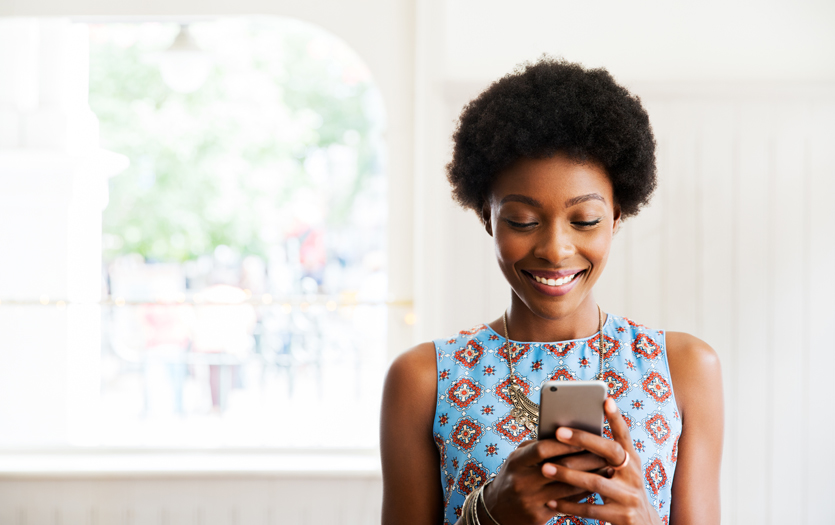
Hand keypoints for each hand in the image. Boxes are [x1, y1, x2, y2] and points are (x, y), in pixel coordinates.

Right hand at [481, 436, 607, 524]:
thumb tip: (568, 435)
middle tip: (606, 453)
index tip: (586, 438)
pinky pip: (567, 504)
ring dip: (590, 478)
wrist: (496, 510)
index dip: (565, 443)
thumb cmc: (513, 476)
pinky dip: (582, 494)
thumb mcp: (517, 459)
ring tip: (606, 469)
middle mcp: (522, 481)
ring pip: (568, 488)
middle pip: (560, 468)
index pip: (543, 448)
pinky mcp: (538, 516)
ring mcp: (530, 500)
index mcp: (516, 462)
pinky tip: (594, 486)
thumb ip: (537, 447)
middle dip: (586, 460)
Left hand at [543, 398, 661, 524]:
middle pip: (609, 452)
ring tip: (545, 469)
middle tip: (557, 431)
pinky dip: (569, 505)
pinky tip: (551, 501)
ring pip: (595, 482)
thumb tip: (570, 435)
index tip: (605, 399)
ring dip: (567, 475)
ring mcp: (630, 497)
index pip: (624, 435)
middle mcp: (634, 475)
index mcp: (632, 461)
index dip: (616, 418)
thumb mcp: (620, 473)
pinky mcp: (622, 517)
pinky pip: (590, 509)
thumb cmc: (622, 492)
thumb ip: (603, 457)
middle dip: (583, 440)